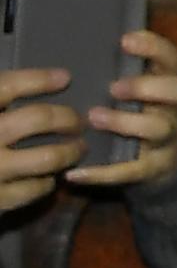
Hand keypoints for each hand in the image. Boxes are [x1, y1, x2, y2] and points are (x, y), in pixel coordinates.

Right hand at [0, 66, 85, 214]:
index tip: (63, 78)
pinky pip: (33, 188)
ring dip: (68, 151)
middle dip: (66, 118)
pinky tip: (48, 178)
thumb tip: (35, 84)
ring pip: (47, 157)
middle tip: (77, 121)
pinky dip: (46, 182)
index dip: (39, 79)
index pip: (8, 85)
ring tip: (76, 148)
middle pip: (38, 118)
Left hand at [71, 28, 176, 194]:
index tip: (124, 40)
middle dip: (146, 86)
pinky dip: (102, 173)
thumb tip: (82, 46)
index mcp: (170, 84)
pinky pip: (131, 171)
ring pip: (158, 128)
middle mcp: (175, 109)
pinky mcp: (154, 168)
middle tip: (113, 87)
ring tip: (94, 118)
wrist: (168, 165)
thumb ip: (125, 72)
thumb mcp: (145, 91)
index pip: (171, 59)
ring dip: (126, 122)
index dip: (153, 48)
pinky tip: (74, 174)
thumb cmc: (144, 115)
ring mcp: (168, 140)